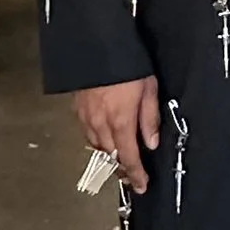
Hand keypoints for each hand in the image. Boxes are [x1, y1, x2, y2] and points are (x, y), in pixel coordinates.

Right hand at [75, 75, 160, 193]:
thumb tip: (151, 142)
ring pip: (97, 145)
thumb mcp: (148, 89)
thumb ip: (149, 118)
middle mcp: (101, 123)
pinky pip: (87, 131)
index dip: (135, 174)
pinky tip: (104, 134)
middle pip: (111, 155)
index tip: (141, 185)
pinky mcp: (77, 108)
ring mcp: (86, 116)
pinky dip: (97, 138)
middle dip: (122, 166)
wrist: (96, 44)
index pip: (129, 157)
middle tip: (131, 173)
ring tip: (119, 155)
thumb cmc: (127, 64)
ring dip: (109, 153)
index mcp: (121, 121)